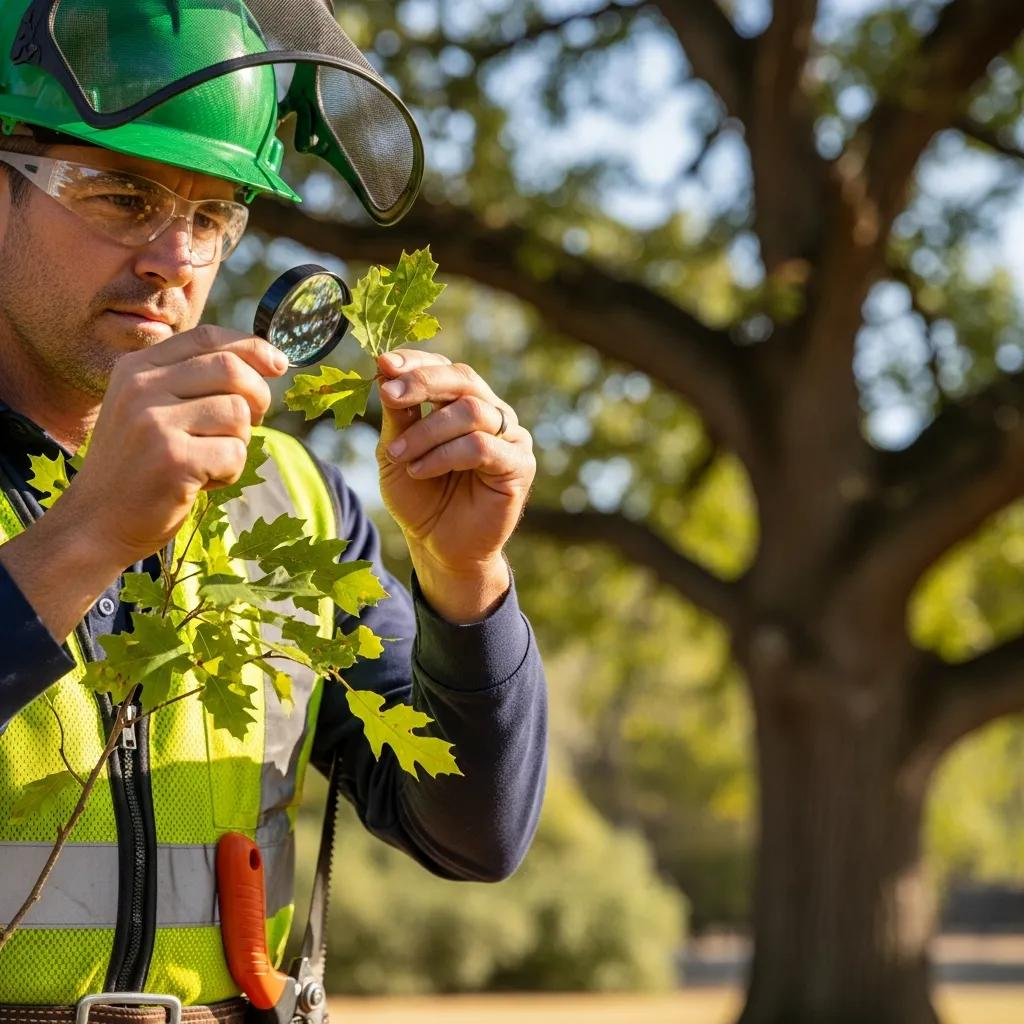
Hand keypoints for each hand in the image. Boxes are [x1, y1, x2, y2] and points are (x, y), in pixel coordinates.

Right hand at [63, 324, 287, 567]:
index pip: (207, 337)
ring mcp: (155, 422)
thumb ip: (192, 380)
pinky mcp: (173, 459)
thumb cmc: (138, 466)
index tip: (278, 364)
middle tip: (249, 424)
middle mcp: (142, 387)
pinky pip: (235, 453)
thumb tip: (267, 361)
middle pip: (231, 369)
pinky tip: (202, 483)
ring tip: (209, 461)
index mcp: (136, 368)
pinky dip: (230, 472)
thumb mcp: (149, 408)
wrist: (96, 522)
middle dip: (258, 396)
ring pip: (238, 413)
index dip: (251, 346)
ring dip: (238, 442)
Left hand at [375, 349, 535, 619]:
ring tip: (398, 454)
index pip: (444, 367)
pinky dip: (444, 455)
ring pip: (471, 411)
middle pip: (463, 378)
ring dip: (427, 430)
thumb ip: (397, 412)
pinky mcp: (518, 465)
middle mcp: (491, 412)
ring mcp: (509, 437)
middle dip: (422, 382)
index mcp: (462, 402)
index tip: (383, 363)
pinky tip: (420, 471)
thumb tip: (385, 365)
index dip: (416, 361)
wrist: (438, 546)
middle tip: (389, 394)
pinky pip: (481, 446)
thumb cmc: (419, 497)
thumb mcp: (395, 450)